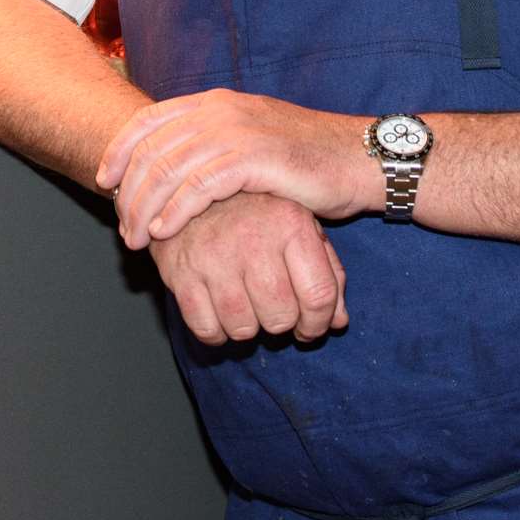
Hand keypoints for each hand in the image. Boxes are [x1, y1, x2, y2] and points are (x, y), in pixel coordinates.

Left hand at [97, 88, 371, 248]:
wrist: (358, 159)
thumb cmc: (305, 160)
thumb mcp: (251, 142)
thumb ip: (212, 146)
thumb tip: (172, 167)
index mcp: (215, 103)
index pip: (149, 121)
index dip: (120, 151)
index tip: (105, 183)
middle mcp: (221, 110)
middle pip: (153, 148)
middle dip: (130, 191)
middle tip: (123, 228)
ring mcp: (238, 131)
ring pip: (170, 168)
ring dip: (147, 207)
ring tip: (138, 239)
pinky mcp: (255, 157)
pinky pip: (200, 185)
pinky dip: (176, 210)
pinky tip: (166, 232)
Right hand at [152, 192, 347, 344]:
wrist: (188, 186)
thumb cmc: (254, 212)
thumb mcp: (298, 225)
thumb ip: (326, 271)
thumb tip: (338, 322)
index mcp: (291, 222)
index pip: (319, 294)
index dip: (318, 323)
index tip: (309, 327)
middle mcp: (254, 237)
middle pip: (281, 317)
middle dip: (280, 323)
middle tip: (271, 309)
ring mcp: (214, 255)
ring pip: (244, 328)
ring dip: (247, 327)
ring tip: (244, 305)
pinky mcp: (181, 271)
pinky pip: (206, 329)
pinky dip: (215, 332)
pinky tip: (218, 312)